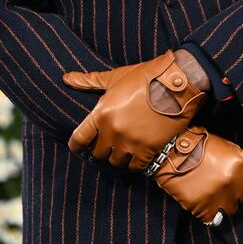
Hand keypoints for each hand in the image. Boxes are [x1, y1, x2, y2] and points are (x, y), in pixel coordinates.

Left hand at [63, 50, 206, 170]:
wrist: (176, 84)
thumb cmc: (144, 77)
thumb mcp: (115, 77)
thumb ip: (89, 81)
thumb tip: (66, 78)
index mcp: (101, 114)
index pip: (79, 138)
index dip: (76, 145)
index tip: (77, 147)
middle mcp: (113, 131)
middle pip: (98, 153)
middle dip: (101, 149)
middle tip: (107, 144)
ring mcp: (131, 142)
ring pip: (116, 162)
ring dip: (118, 157)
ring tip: (123, 150)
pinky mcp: (149, 149)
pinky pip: (136, 167)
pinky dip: (135, 163)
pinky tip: (138, 156)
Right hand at [148, 128, 242, 224]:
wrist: (169, 151)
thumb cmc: (200, 145)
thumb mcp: (228, 147)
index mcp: (242, 167)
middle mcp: (234, 184)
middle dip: (238, 190)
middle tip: (223, 180)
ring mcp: (218, 198)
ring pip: (233, 209)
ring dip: (226, 202)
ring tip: (213, 190)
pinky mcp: (203, 209)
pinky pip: (214, 219)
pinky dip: (210, 212)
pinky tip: (203, 200)